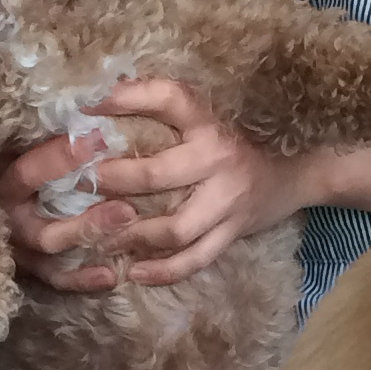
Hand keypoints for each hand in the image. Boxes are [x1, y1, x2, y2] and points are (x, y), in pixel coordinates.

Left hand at [0, 81, 302, 291]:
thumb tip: (102, 98)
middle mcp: (220, 159)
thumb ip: (164, 114)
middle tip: (80, 187)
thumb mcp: (206, 122)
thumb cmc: (233, 147)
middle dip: (114, 181)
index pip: (171, 98)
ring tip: (100, 238)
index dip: (130, 97)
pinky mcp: (233, 233)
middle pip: (158, 174)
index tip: (90, 103)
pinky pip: (196, 259)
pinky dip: (164, 271)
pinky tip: (134, 272)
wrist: (291, 178)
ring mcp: (229, 201)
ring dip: (133, 235)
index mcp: (209, 124)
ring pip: (175, 227)